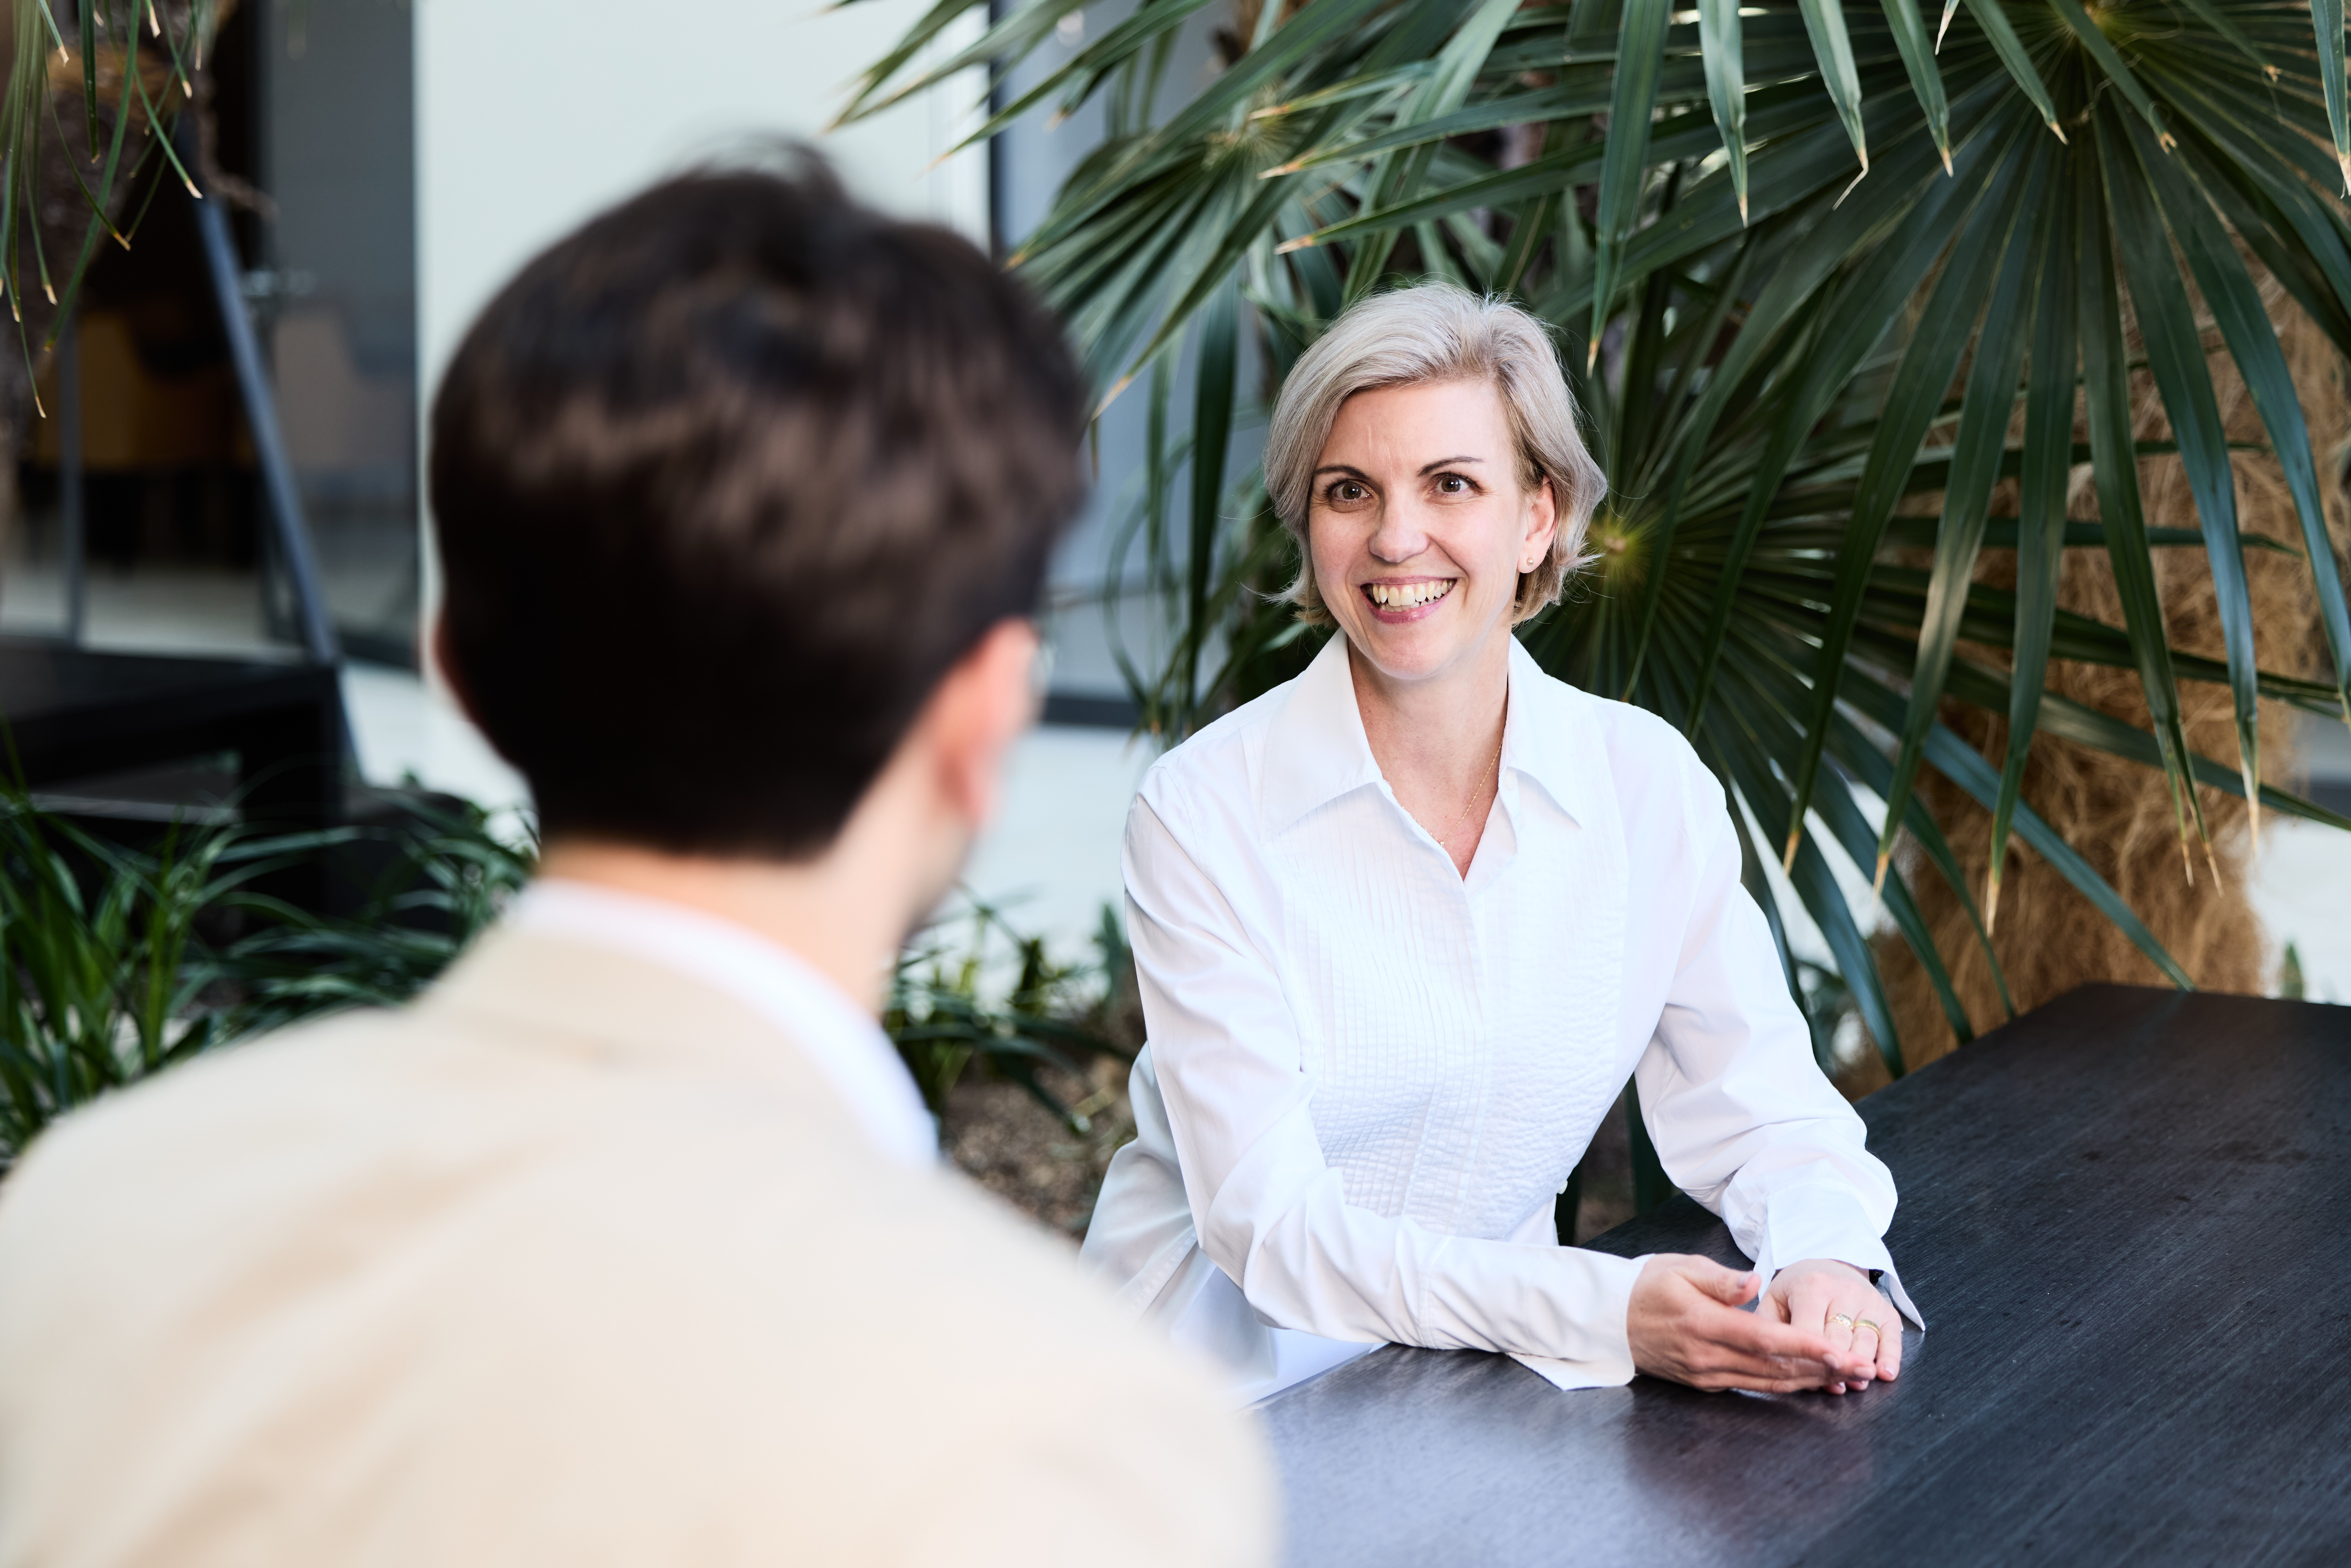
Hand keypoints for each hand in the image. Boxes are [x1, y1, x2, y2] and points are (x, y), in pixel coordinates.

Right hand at [1627, 1253, 1865, 1393]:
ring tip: (1846, 1376)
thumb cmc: (1647, 1285)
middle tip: (1862, 1368)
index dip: (1803, 1346)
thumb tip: (1754, 1283)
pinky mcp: (1704, 1383)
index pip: (1764, 1340)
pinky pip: (1750, 1385)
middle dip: (1822, 1368)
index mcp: (1702, 1323)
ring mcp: (1705, 1374)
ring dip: (1809, 1380)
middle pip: (1774, 1368)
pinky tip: (1807, 1378)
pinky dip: (1783, 1383)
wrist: (1609, 1319)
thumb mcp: (1679, 1268)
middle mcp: (1706, 1356)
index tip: (1838, 1349)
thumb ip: (1720, 1279)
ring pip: (1766, 1382)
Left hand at [1761, 1257, 1901, 1394]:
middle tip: (1830, 1386)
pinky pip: (1892, 1338)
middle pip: (1840, 1338)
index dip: (1808, 1355)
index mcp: (1811, 1286)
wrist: (1828, 1267)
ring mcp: (1868, 1300)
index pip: (1809, 1328)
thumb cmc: (1796, 1291)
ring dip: (1860, 1367)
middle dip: (1834, 1365)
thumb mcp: (1774, 1301)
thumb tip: (1782, 1365)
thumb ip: (1771, 1329)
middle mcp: (1843, 1290)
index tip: (1806, 1376)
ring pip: (1866, 1341)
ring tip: (1854, 1384)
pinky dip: (1890, 1358)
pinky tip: (1886, 1374)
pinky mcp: (1887, 1311)